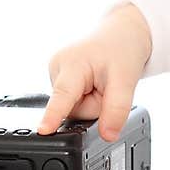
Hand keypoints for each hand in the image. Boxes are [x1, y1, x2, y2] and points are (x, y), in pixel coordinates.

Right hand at [36, 3, 152, 141]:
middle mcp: (57, 68)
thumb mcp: (127, 80)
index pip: (62, 96)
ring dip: (91, 102)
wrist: (121, 33)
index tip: (42, 131)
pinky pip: (73, 102)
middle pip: (72, 110)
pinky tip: (93, 82)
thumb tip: (107, 136)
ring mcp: (55, 73)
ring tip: (101, 81)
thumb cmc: (122, 49)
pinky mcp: (58, 78)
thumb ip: (117, 109)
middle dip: (93, 106)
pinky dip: (87, 97)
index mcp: (72, 64)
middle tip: (107, 86)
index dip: (52, 116)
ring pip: (73, 108)